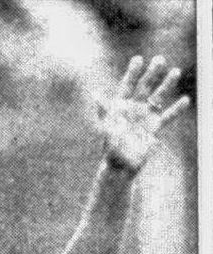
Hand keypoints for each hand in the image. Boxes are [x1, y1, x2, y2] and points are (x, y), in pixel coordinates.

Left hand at [101, 56, 189, 174]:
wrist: (121, 166)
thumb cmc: (110, 148)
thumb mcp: (106, 128)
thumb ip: (103, 110)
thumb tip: (95, 94)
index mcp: (120, 106)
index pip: (127, 85)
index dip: (132, 72)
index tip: (138, 59)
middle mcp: (134, 108)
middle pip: (145, 87)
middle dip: (152, 73)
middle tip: (160, 59)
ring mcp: (145, 116)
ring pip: (158, 97)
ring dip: (167, 85)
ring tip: (176, 71)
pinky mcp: (155, 127)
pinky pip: (168, 116)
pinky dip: (176, 109)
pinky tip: (186, 100)